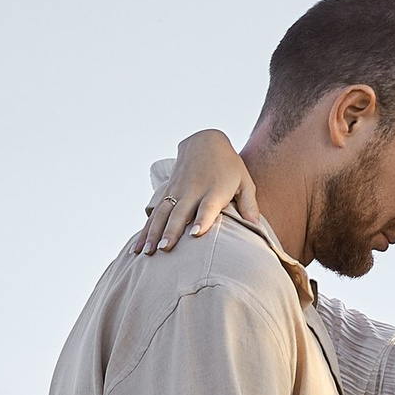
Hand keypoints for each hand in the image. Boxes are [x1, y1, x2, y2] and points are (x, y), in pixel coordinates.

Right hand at [139, 129, 258, 254]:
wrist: (205, 142)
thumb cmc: (229, 166)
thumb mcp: (245, 182)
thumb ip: (249, 205)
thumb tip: (256, 227)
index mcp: (215, 190)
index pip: (208, 206)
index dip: (202, 219)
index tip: (195, 234)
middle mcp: (194, 190)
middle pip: (181, 212)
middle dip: (172, 230)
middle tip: (165, 249)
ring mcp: (178, 191)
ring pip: (163, 213)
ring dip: (154, 232)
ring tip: (148, 252)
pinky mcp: (168, 192)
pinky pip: (154, 213)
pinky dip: (145, 230)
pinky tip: (138, 247)